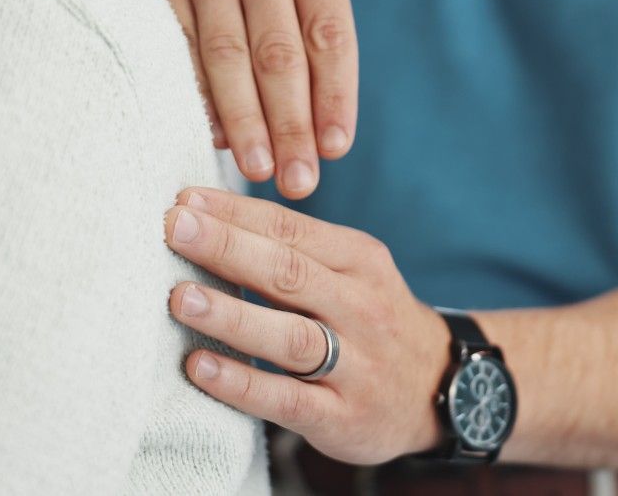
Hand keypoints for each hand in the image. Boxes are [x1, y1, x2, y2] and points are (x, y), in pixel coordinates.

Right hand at [130, 0, 495, 198]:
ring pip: (223, 52)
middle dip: (290, 121)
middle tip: (302, 182)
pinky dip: (191, 89)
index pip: (328, 30)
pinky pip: (174, 40)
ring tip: (259, 170)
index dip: (334, 91)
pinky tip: (208, 132)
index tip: (340, 147)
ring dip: (241, 117)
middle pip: (277, 51)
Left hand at [163, 187, 452, 464]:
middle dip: (227, 247)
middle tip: (174, 228)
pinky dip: (241, 383)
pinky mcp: (342, 416)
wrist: (443, 388)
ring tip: (180, 298)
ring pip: (289, 336)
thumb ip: (293, 248)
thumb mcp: (352, 271)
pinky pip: (286, 398)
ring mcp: (355, 364)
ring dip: (232, 315)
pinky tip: (200, 366)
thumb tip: (206, 215)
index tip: (183, 201)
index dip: (236, 213)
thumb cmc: (371, 319)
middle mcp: (361, 307)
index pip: (290, 227)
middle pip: (288, 273)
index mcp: (359, 260)